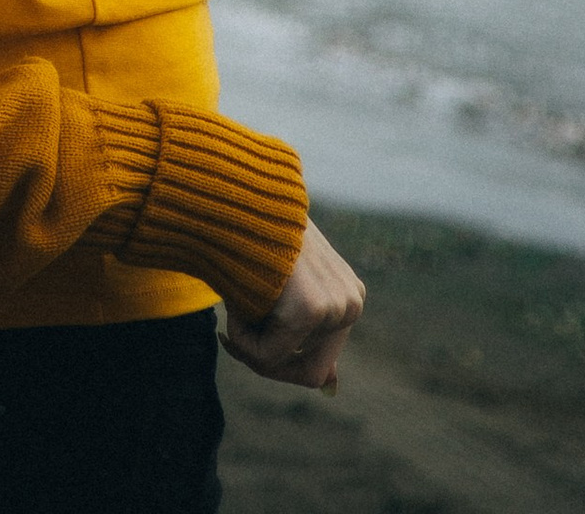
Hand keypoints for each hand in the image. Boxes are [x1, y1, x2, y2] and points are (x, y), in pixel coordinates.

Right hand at [223, 216, 365, 391]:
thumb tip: (330, 386)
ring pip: (285, 365)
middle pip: (310, 373)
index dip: (279, 361)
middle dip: (268, 363)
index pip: (319, 363)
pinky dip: (240, 338)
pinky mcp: (310, 310)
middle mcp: (351, 304)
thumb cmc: (255, 240)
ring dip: (250, 346)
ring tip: (234, 307)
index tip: (247, 336)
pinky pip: (267, 355)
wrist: (240, 198)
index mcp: (349, 298)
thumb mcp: (284, 287)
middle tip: (233, 335)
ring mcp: (334, 307)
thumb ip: (305, 333)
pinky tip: (233, 304)